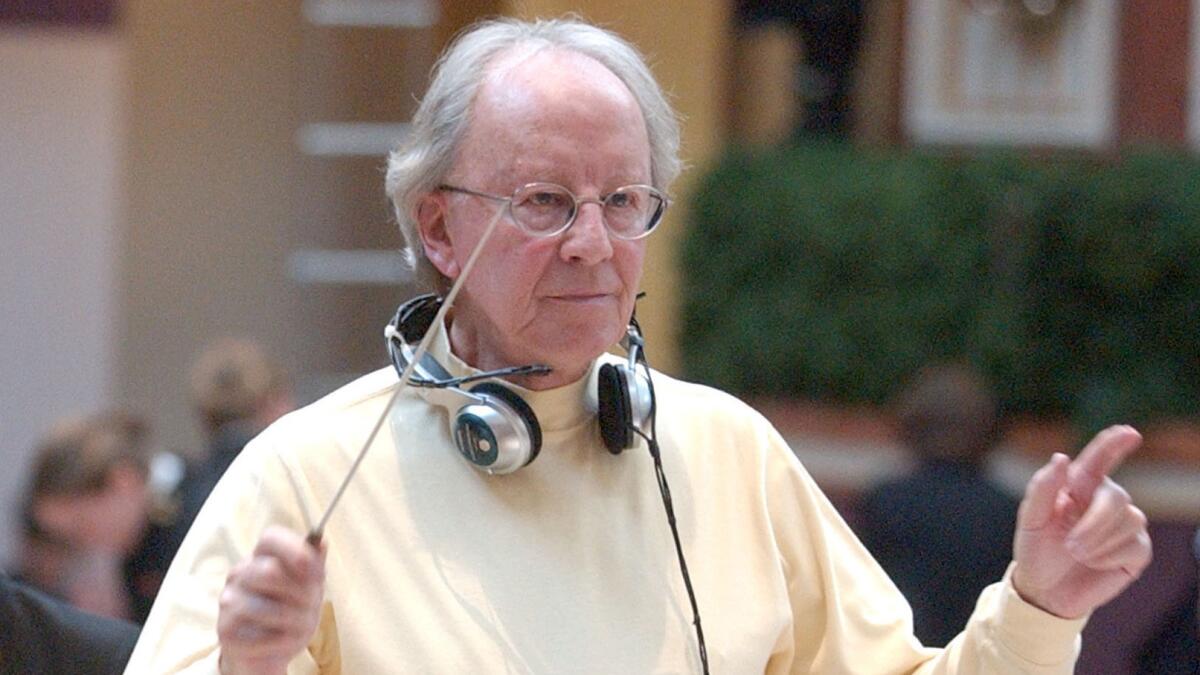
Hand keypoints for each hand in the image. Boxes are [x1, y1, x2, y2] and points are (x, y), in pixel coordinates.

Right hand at [217, 526, 325, 674]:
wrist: (272, 650)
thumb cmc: (293, 611)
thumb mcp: (310, 585)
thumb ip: (315, 563)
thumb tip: (321, 541)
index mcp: (261, 556)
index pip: (270, 537)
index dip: (296, 551)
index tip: (316, 572)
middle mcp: (240, 573)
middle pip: (269, 571)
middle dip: (301, 593)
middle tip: (311, 604)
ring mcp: (228, 601)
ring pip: (268, 608)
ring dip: (295, 621)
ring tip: (298, 625)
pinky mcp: (225, 630)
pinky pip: (260, 635)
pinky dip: (280, 641)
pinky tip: (280, 639)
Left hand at [1012, 425, 1151, 617]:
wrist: (1045, 589)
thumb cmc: (1036, 549)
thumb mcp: (1030, 519)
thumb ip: (1043, 487)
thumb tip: (1061, 457)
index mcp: (1078, 487)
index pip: (1098, 460)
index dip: (1114, 444)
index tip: (1129, 433)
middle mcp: (1104, 500)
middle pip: (1116, 497)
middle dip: (1094, 523)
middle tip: (1070, 546)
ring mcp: (1124, 524)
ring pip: (1130, 520)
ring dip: (1098, 542)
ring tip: (1076, 554)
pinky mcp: (1137, 550)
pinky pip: (1136, 545)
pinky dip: (1109, 557)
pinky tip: (1094, 563)